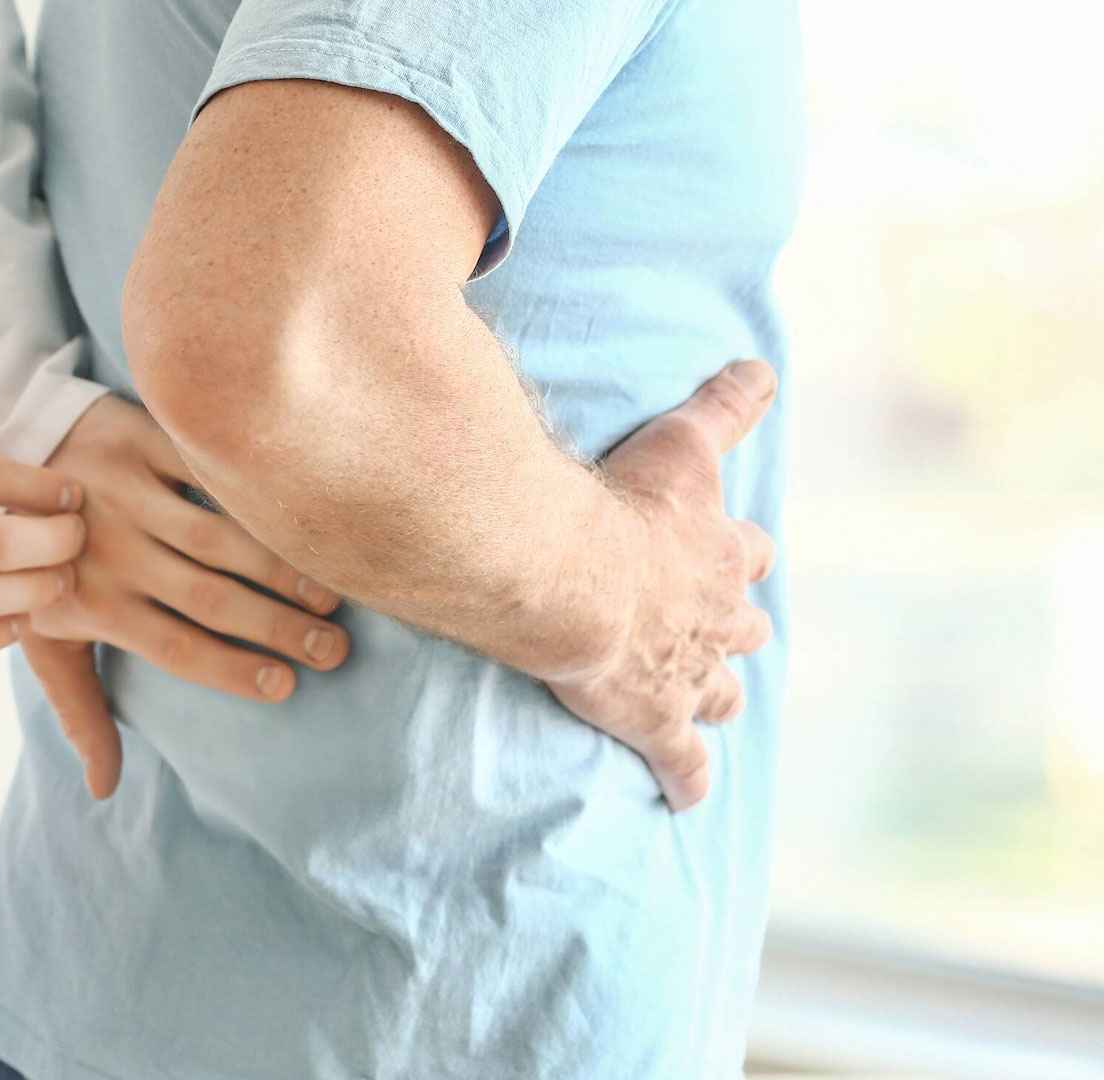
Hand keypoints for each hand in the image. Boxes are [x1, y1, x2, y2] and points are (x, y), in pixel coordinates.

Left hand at [16, 396, 349, 798]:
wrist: (3, 451)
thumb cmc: (39, 563)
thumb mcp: (43, 640)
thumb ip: (79, 710)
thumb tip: (102, 791)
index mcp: (92, 603)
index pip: (175, 647)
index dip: (232, 670)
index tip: (285, 687)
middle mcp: (111, 551)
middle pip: (208, 598)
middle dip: (277, 627)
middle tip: (334, 650)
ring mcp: (127, 492)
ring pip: (216, 537)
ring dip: (279, 567)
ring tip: (330, 595)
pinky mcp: (141, 439)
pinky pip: (207, 471)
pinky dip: (253, 496)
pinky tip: (301, 520)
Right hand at [545, 360, 778, 810]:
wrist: (571, 577)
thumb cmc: (620, 507)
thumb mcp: (682, 442)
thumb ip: (724, 404)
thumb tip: (765, 365)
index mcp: (720, 555)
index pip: (749, 556)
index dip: (741, 558)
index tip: (736, 557)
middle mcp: (716, 619)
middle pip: (744, 631)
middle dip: (735, 632)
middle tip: (718, 634)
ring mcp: (688, 675)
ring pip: (720, 695)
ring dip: (716, 698)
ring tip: (707, 706)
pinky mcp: (654, 721)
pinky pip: (681, 762)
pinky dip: (687, 780)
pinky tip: (686, 799)